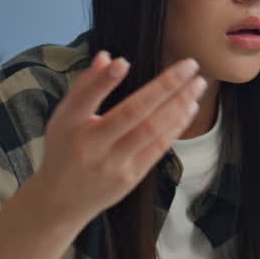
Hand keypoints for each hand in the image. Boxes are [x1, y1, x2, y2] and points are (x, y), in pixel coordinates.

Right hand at [30, 51, 205, 223]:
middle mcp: (91, 145)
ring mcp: (112, 164)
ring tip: (198, 83)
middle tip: (190, 64)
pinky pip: (157, 148)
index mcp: (68, 125)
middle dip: (164, 86)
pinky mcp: (130, 178)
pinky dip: (176, 126)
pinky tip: (190, 107)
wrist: (61, 201)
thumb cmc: (65, 150)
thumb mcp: (63, 117)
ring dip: (179, 104)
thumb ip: (86, 86)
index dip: (104, 81)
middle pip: (132, 112)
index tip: (124, 62)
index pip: (85, 99)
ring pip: (151, 130)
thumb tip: (108, 57)